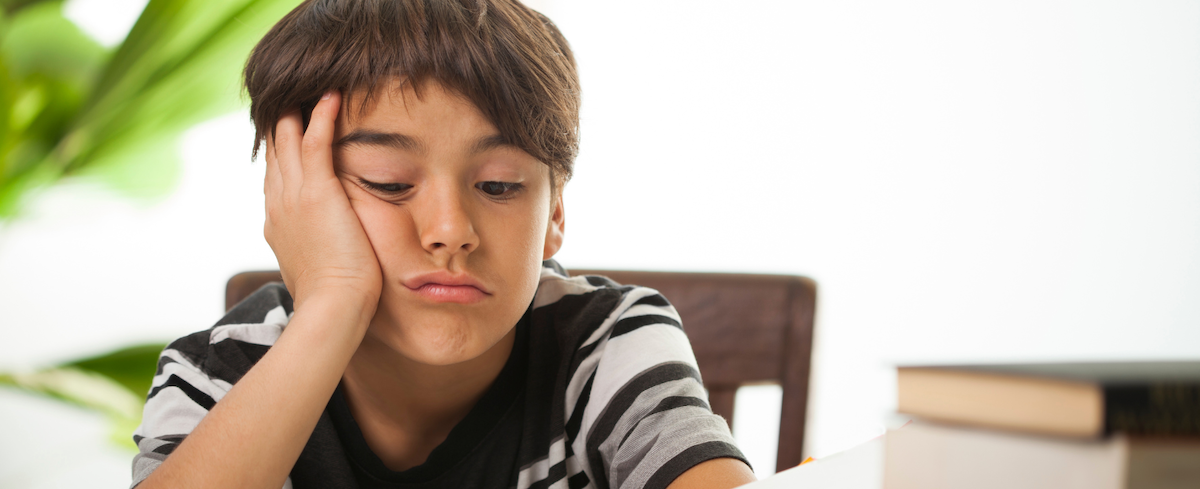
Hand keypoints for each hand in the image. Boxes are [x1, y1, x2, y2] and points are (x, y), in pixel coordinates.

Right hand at [264, 91, 381, 315]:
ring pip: (288, 142)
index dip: (279, 153)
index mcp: (278, 224)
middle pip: (275, 154)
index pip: (276, 178)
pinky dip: (321, 117)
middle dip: (281, 125)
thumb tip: (330, 251)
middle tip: (289, 97)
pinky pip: (314, 143)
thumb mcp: (318, 270)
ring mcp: (294, 198)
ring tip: (308, 88)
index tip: (285, 132)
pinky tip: (331, 97)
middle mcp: (278, 206)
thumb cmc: (334, 302)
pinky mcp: (317, 194)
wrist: (332, 310)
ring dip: (297, 112)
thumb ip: (319, 251)